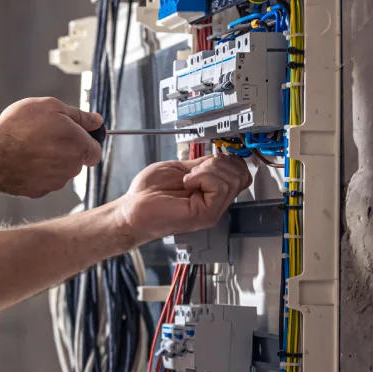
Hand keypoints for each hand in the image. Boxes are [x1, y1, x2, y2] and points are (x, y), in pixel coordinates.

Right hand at [0, 97, 102, 197]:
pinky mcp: (40, 191)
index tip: (72, 133)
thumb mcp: (51, 107)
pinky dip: (37, 170)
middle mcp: (72, 167)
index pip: (96, 150)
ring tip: (30, 146)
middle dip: (66, 148)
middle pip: (76, 159)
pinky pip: (43, 179)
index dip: (86, 140)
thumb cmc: (21, 128)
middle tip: (44, 134)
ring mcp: (56, 182)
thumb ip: (79, 115)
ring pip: (60, 169)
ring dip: (51, 159)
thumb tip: (97, 121)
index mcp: (80, 146)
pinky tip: (23, 159)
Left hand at [116, 153, 251, 243]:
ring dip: (208, 170)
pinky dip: (202, 178)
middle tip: (194, 170)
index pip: (241, 173)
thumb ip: (202, 165)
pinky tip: (187, 183)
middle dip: (218, 162)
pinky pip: (219, 188)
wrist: (132, 209)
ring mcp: (212, 210)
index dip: (229, 160)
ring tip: (188, 179)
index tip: (207, 159)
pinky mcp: (205, 215)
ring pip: (232, 179)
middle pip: (241, 175)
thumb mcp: (180, 169)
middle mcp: (215, 203)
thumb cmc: (148, 193)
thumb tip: (220, 156)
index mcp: (211, 192)